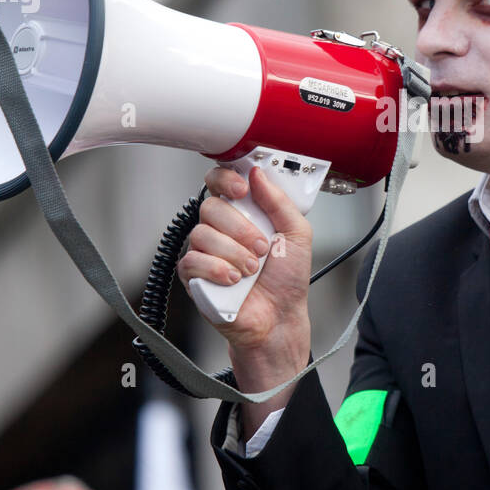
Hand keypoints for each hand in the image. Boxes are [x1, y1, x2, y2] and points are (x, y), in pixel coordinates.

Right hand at [178, 165, 311, 415]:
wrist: (281, 317)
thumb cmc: (288, 279)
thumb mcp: (298, 234)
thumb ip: (280, 202)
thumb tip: (258, 173)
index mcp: (243, 213)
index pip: (219, 181)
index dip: (226, 179)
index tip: (242, 190)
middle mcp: (220, 229)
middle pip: (211, 207)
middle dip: (240, 228)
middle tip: (261, 248)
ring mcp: (204, 251)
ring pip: (202, 234)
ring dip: (234, 253)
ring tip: (252, 270)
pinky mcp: (193, 276)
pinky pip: (192, 260)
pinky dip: (217, 269)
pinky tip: (234, 280)